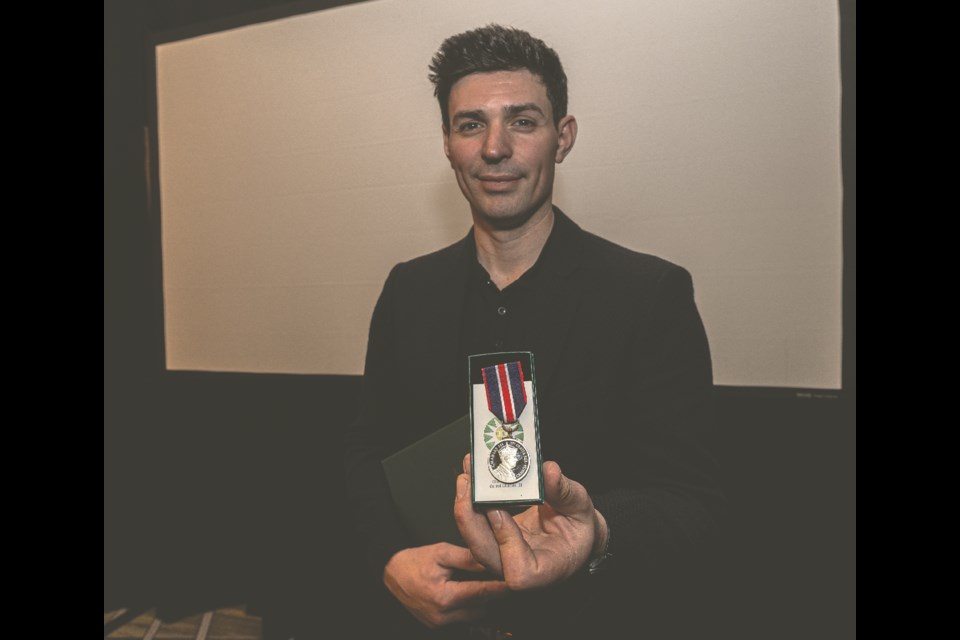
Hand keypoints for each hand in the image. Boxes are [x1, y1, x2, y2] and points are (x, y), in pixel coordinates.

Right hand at [382, 542, 508, 627]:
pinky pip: (463, 619)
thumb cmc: (413, 561)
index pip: (482, 593)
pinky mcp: (437, 625)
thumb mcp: (441, 552)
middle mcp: (443, 615)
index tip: (516, 581)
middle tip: (512, 583)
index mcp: (444, 597)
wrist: (388, 575)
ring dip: (487, 603)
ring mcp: (440, 623)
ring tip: (499, 589)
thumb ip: (467, 558)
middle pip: (482, 608)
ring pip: (475, 616)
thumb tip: (491, 559)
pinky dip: (473, 608)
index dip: (501, 587)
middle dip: (497, 596)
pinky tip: (480, 596)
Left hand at [454, 455, 608, 588]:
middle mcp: (516, 568)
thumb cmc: (579, 527)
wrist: (572, 531)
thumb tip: (548, 471)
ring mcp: (500, 555)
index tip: (498, 510)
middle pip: (484, 554)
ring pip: (474, 539)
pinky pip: (475, 525)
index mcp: (544, 571)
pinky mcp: (492, 540)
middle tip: (468, 481)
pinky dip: (470, 500)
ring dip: (465, 505)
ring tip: (467, 473)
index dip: (505, 542)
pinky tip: (471, 475)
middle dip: (470, 517)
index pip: (518, 570)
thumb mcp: (580, 507)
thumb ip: (565, 492)